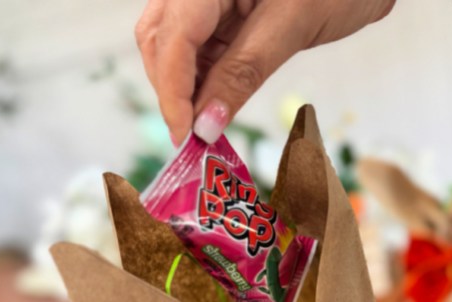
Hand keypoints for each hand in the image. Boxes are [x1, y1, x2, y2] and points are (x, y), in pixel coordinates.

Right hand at [135, 0, 395, 144]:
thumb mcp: (292, 26)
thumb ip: (243, 73)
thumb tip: (205, 125)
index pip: (172, 36)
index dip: (173, 90)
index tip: (185, 136)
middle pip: (160, 38)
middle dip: (171, 90)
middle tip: (191, 138)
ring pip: (173, 45)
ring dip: (183, 90)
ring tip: (202, 129)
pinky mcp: (221, 11)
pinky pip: (197, 48)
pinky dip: (201, 81)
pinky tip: (212, 108)